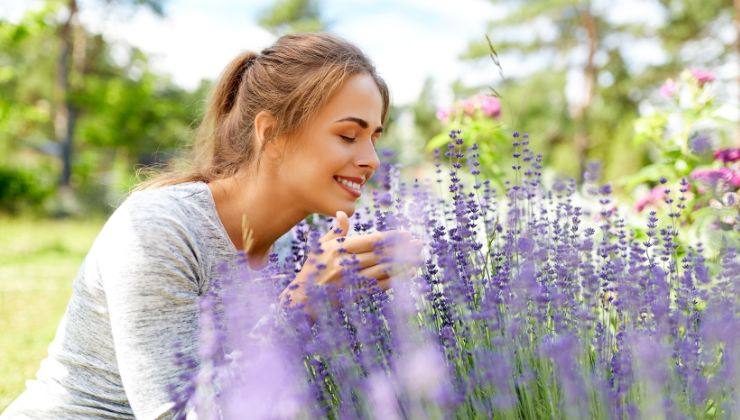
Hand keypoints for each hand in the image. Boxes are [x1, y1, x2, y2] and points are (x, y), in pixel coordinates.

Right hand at [279, 211, 422, 309]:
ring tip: (419, 257)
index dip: (391, 237)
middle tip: (420, 243)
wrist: (302, 299)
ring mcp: (352, 280)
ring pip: (384, 269)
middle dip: (403, 248)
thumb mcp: (320, 247)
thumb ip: (336, 232)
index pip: (371, 240)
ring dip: (403, 263)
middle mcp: (347, 263)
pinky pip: (380, 285)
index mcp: (339, 249)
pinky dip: (396, 279)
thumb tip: (344, 214)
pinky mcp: (355, 294)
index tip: (406, 234)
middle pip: (381, 254)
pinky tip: (408, 274)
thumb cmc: (312, 269)